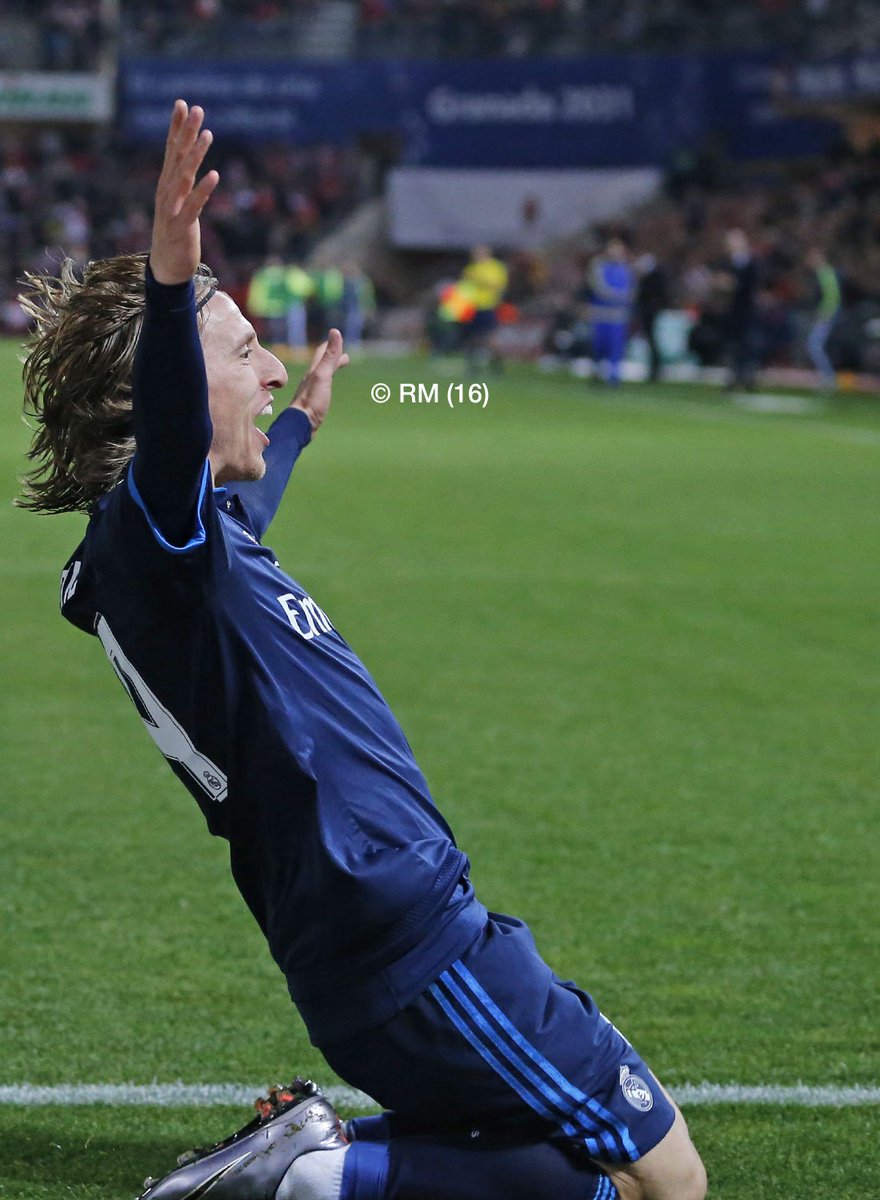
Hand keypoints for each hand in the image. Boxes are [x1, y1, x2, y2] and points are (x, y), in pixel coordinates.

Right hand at [150, 100, 218, 285]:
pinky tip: (214, 175)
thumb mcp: (179, 202)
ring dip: (195, 155)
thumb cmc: (175, 233)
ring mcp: (171, 209)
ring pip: (184, 177)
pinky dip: (203, 190)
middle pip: (177, 157)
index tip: (183, 104)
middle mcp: (166, 192)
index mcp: (167, 184)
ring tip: (207, 134)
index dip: (176, 127)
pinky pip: (193, 205)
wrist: (166, 268)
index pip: (171, 150)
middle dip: (186, 132)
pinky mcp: (181, 227)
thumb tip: (191, 160)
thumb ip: (184, 181)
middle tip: (196, 109)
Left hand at [290, 329, 349, 434]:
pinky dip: (326, 384)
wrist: (301, 424)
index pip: (322, 353)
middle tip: (344, 356)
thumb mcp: (323, 375)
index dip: (330, 345)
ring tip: (335, 371)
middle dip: (332, 357)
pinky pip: (321, 388)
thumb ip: (330, 356)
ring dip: (329, 370)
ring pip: (321, 376)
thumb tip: (335, 331)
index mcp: (314, 371)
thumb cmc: (312, 400)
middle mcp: (310, 379)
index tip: (337, 339)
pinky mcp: (312, 402)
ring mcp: (311, 391)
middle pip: (322, 364)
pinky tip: (326, 391)